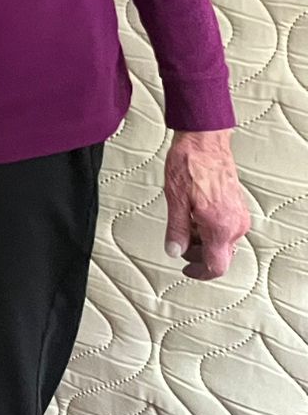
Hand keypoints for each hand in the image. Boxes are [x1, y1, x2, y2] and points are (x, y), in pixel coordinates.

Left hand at [164, 129, 250, 280]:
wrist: (204, 142)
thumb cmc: (190, 165)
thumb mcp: (176, 200)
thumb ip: (177, 230)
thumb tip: (174, 251)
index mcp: (221, 227)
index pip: (216, 266)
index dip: (199, 272)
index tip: (186, 269)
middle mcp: (235, 224)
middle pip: (220, 256)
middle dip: (199, 255)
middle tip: (180, 244)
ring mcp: (239, 215)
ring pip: (224, 243)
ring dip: (204, 242)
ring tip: (186, 225)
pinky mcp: (238, 207)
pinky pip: (227, 229)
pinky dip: (211, 230)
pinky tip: (196, 216)